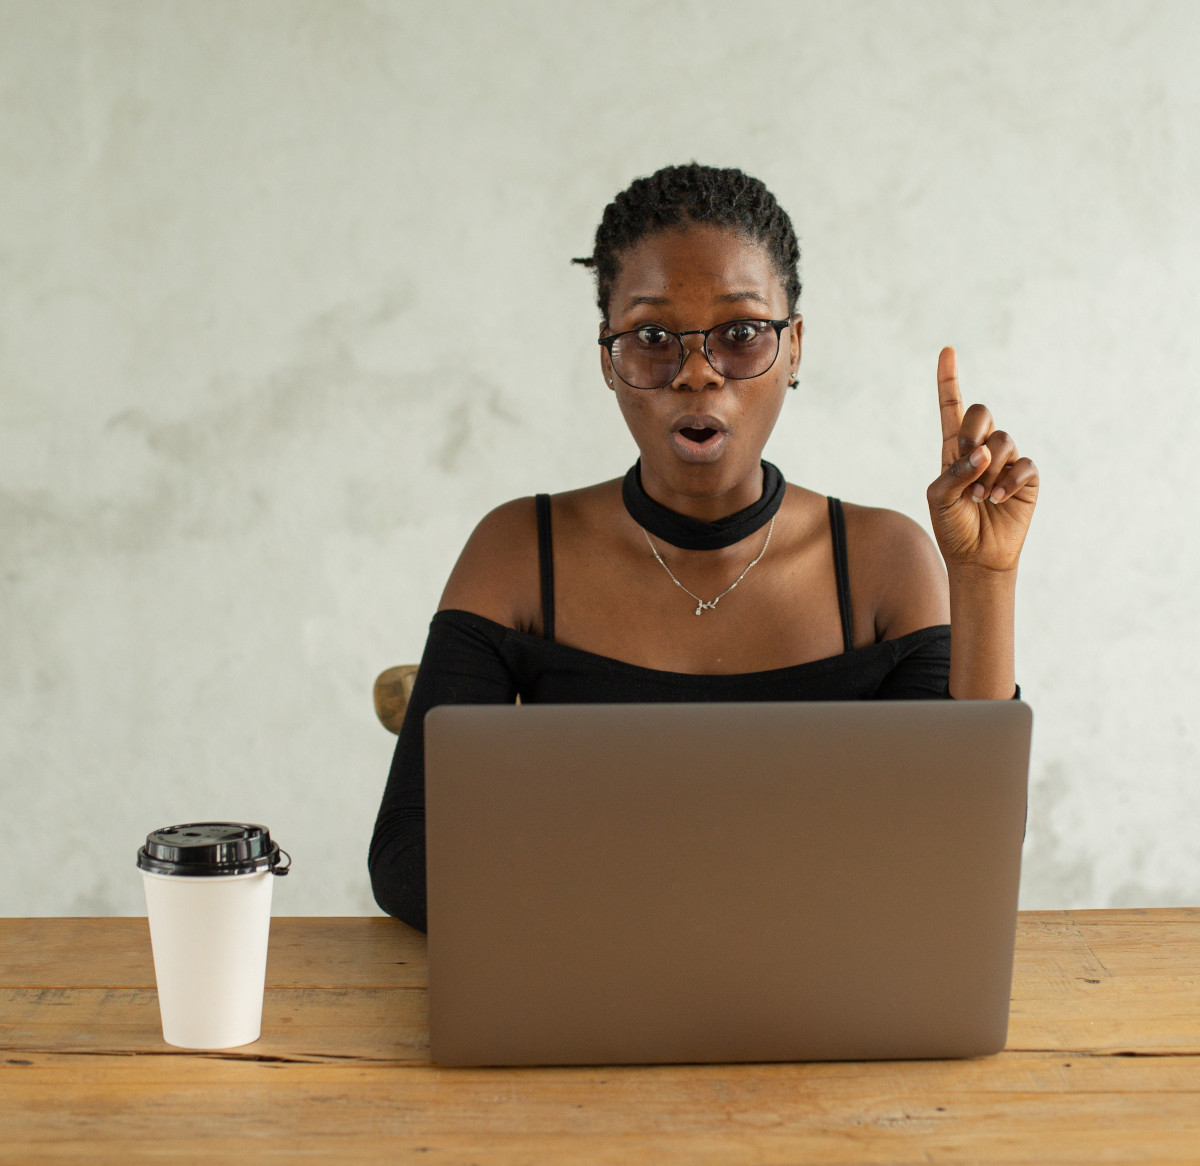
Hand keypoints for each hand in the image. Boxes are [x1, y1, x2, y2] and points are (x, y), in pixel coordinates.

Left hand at [927, 347, 1038, 574]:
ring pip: (1003, 440)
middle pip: (981, 412)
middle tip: (968, 461)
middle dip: (972, 432)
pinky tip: (995, 500)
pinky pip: (1023, 465)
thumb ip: (954, 472)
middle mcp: (981, 449)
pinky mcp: (1026, 478)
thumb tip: (984, 452)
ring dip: (988, 470)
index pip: (951, 408)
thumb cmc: (952, 527)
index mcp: (954, 450)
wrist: (976, 557)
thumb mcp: (939, 498)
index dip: (948, 380)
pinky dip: (1007, 482)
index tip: (946, 350)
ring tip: (979, 496)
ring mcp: (1006, 462)